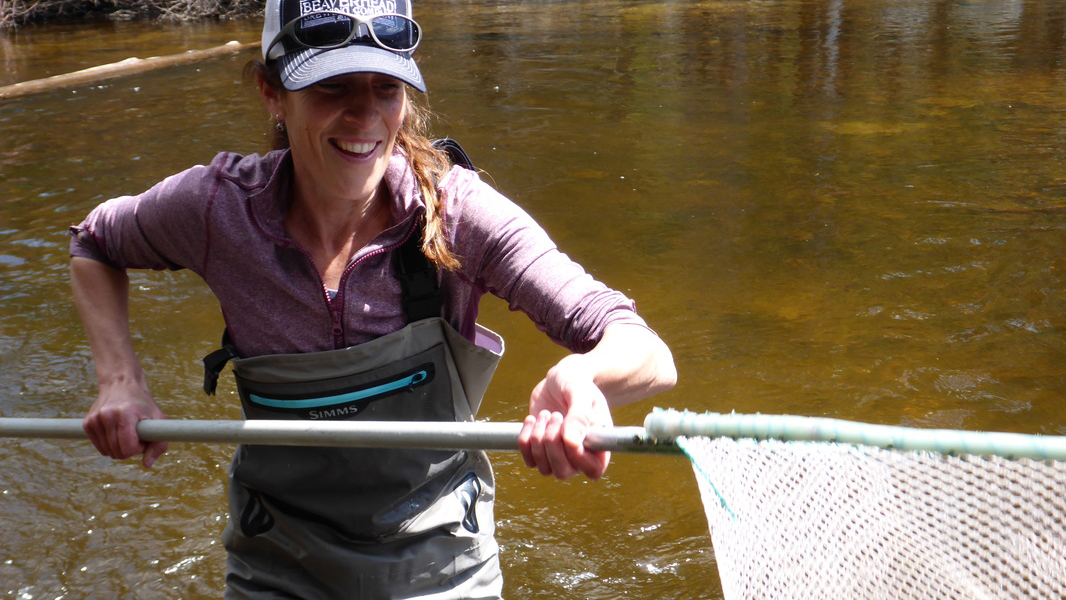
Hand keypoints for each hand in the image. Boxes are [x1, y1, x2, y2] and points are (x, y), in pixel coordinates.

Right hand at [82, 378, 167, 468]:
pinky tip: (115, 432)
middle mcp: (107, 416)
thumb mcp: (158, 419)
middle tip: (135, 434)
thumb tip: (147, 465)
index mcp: (125, 414)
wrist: (121, 384)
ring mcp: (94, 419)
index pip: (128, 449)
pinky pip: (99, 447)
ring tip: (125, 431)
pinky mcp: (87, 423)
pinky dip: (109, 445)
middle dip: (129, 449)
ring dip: (119, 447)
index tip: (142, 438)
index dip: (138, 448)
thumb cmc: (143, 404)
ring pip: (107, 452)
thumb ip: (158, 444)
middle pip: (117, 452)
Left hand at [518, 357, 612, 479]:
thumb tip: (571, 442)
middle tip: (555, 416)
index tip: (566, 429)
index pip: (593, 469)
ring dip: (539, 439)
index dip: (576, 455)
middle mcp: (580, 454)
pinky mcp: (541, 450)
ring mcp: (559, 454)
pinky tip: (532, 419)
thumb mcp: (581, 393)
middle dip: (552, 443)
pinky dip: (525, 440)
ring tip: (546, 414)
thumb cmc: (578, 383)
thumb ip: (579, 416)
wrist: (561, 379)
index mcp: (599, 444)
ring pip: (544, 468)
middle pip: (563, 472)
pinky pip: (529, 459)